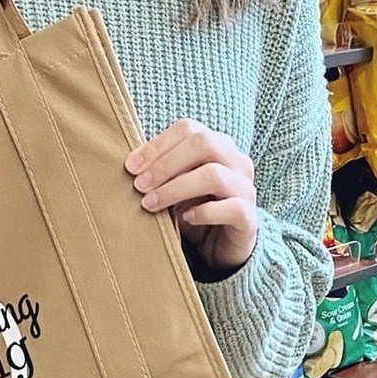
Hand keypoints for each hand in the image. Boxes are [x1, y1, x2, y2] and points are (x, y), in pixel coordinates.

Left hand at [126, 119, 258, 273]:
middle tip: (139, 186)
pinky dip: (204, 212)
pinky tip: (185, 218)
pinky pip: (230, 208)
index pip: (189, 130)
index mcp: (217, 145)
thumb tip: (128, 168)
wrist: (223, 247)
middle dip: (165, 165)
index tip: (130, 167)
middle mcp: (236, 160)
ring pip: (213, 175)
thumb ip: (159, 174)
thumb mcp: (174, 188)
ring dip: (176, 188)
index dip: (157, 145)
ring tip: (151, 204)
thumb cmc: (194, 210)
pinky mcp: (248, 217)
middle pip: (203, 144)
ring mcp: (246, 187)